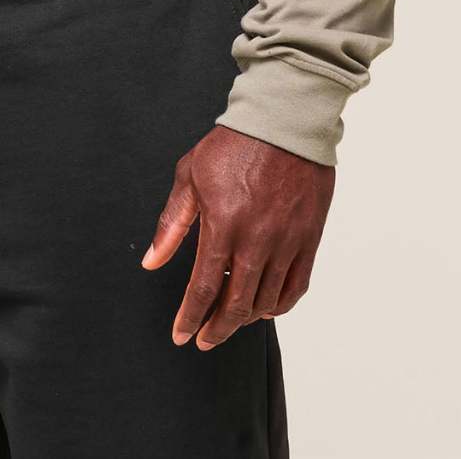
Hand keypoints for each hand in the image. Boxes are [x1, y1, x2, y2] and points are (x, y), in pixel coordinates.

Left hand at [141, 123, 333, 346]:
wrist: (283, 122)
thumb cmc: (233, 145)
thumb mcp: (190, 176)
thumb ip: (171, 224)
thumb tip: (151, 261)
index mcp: (222, 225)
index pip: (202, 288)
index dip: (189, 317)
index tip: (181, 335)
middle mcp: (256, 240)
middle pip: (236, 305)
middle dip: (217, 329)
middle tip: (204, 339)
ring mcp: (286, 241)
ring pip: (266, 301)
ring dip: (246, 318)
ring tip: (230, 319)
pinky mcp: (309, 238)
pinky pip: (296, 287)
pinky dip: (279, 305)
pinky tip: (265, 307)